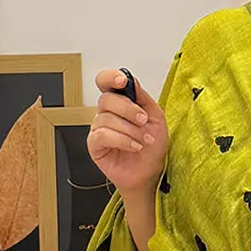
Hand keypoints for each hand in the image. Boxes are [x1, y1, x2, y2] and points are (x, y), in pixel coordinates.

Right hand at [87, 69, 167, 193]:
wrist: (151, 173)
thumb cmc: (152, 147)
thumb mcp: (156, 117)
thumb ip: (143, 98)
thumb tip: (131, 81)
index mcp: (120, 103)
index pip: (105, 82)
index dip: (110, 78)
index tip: (122, 81)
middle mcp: (107, 114)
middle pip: (107, 100)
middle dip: (128, 109)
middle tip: (143, 121)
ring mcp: (98, 129)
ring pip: (107, 119)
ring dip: (130, 130)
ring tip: (143, 140)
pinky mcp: (94, 146)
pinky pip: (102, 135)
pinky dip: (122, 140)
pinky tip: (134, 146)